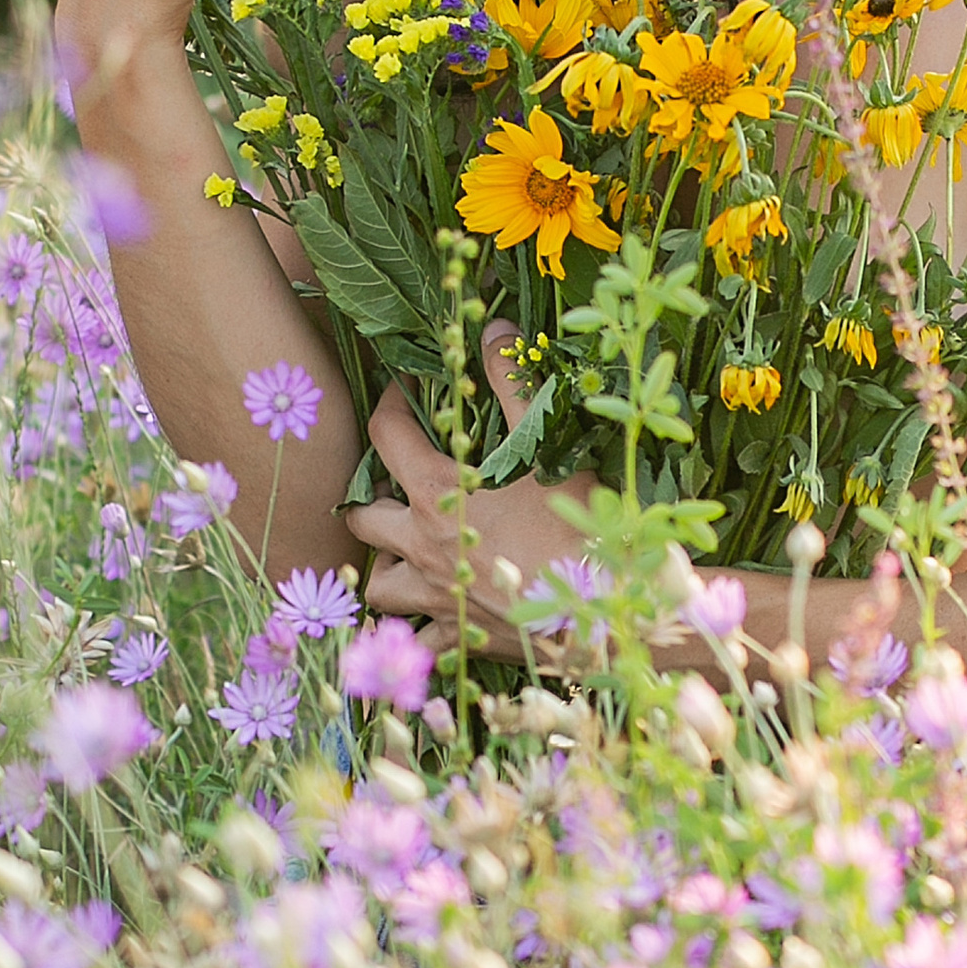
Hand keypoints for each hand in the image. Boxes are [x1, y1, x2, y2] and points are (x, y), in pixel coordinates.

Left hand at [346, 330, 594, 662]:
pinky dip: (420, 629)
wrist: (604, 605)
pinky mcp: (459, 636)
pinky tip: (435, 618)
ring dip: (383, 564)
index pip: (386, 435)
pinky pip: (421, 640)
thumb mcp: (545, 442)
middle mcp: (422, 544)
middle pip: (362, 517)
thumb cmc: (576, 522)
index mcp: (437, 491)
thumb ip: (512, 380)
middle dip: (369, 496)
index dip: (389, 405)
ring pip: (378, 584)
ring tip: (404, 551)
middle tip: (395, 484)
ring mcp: (436, 595)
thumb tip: (490, 328)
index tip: (404, 392)